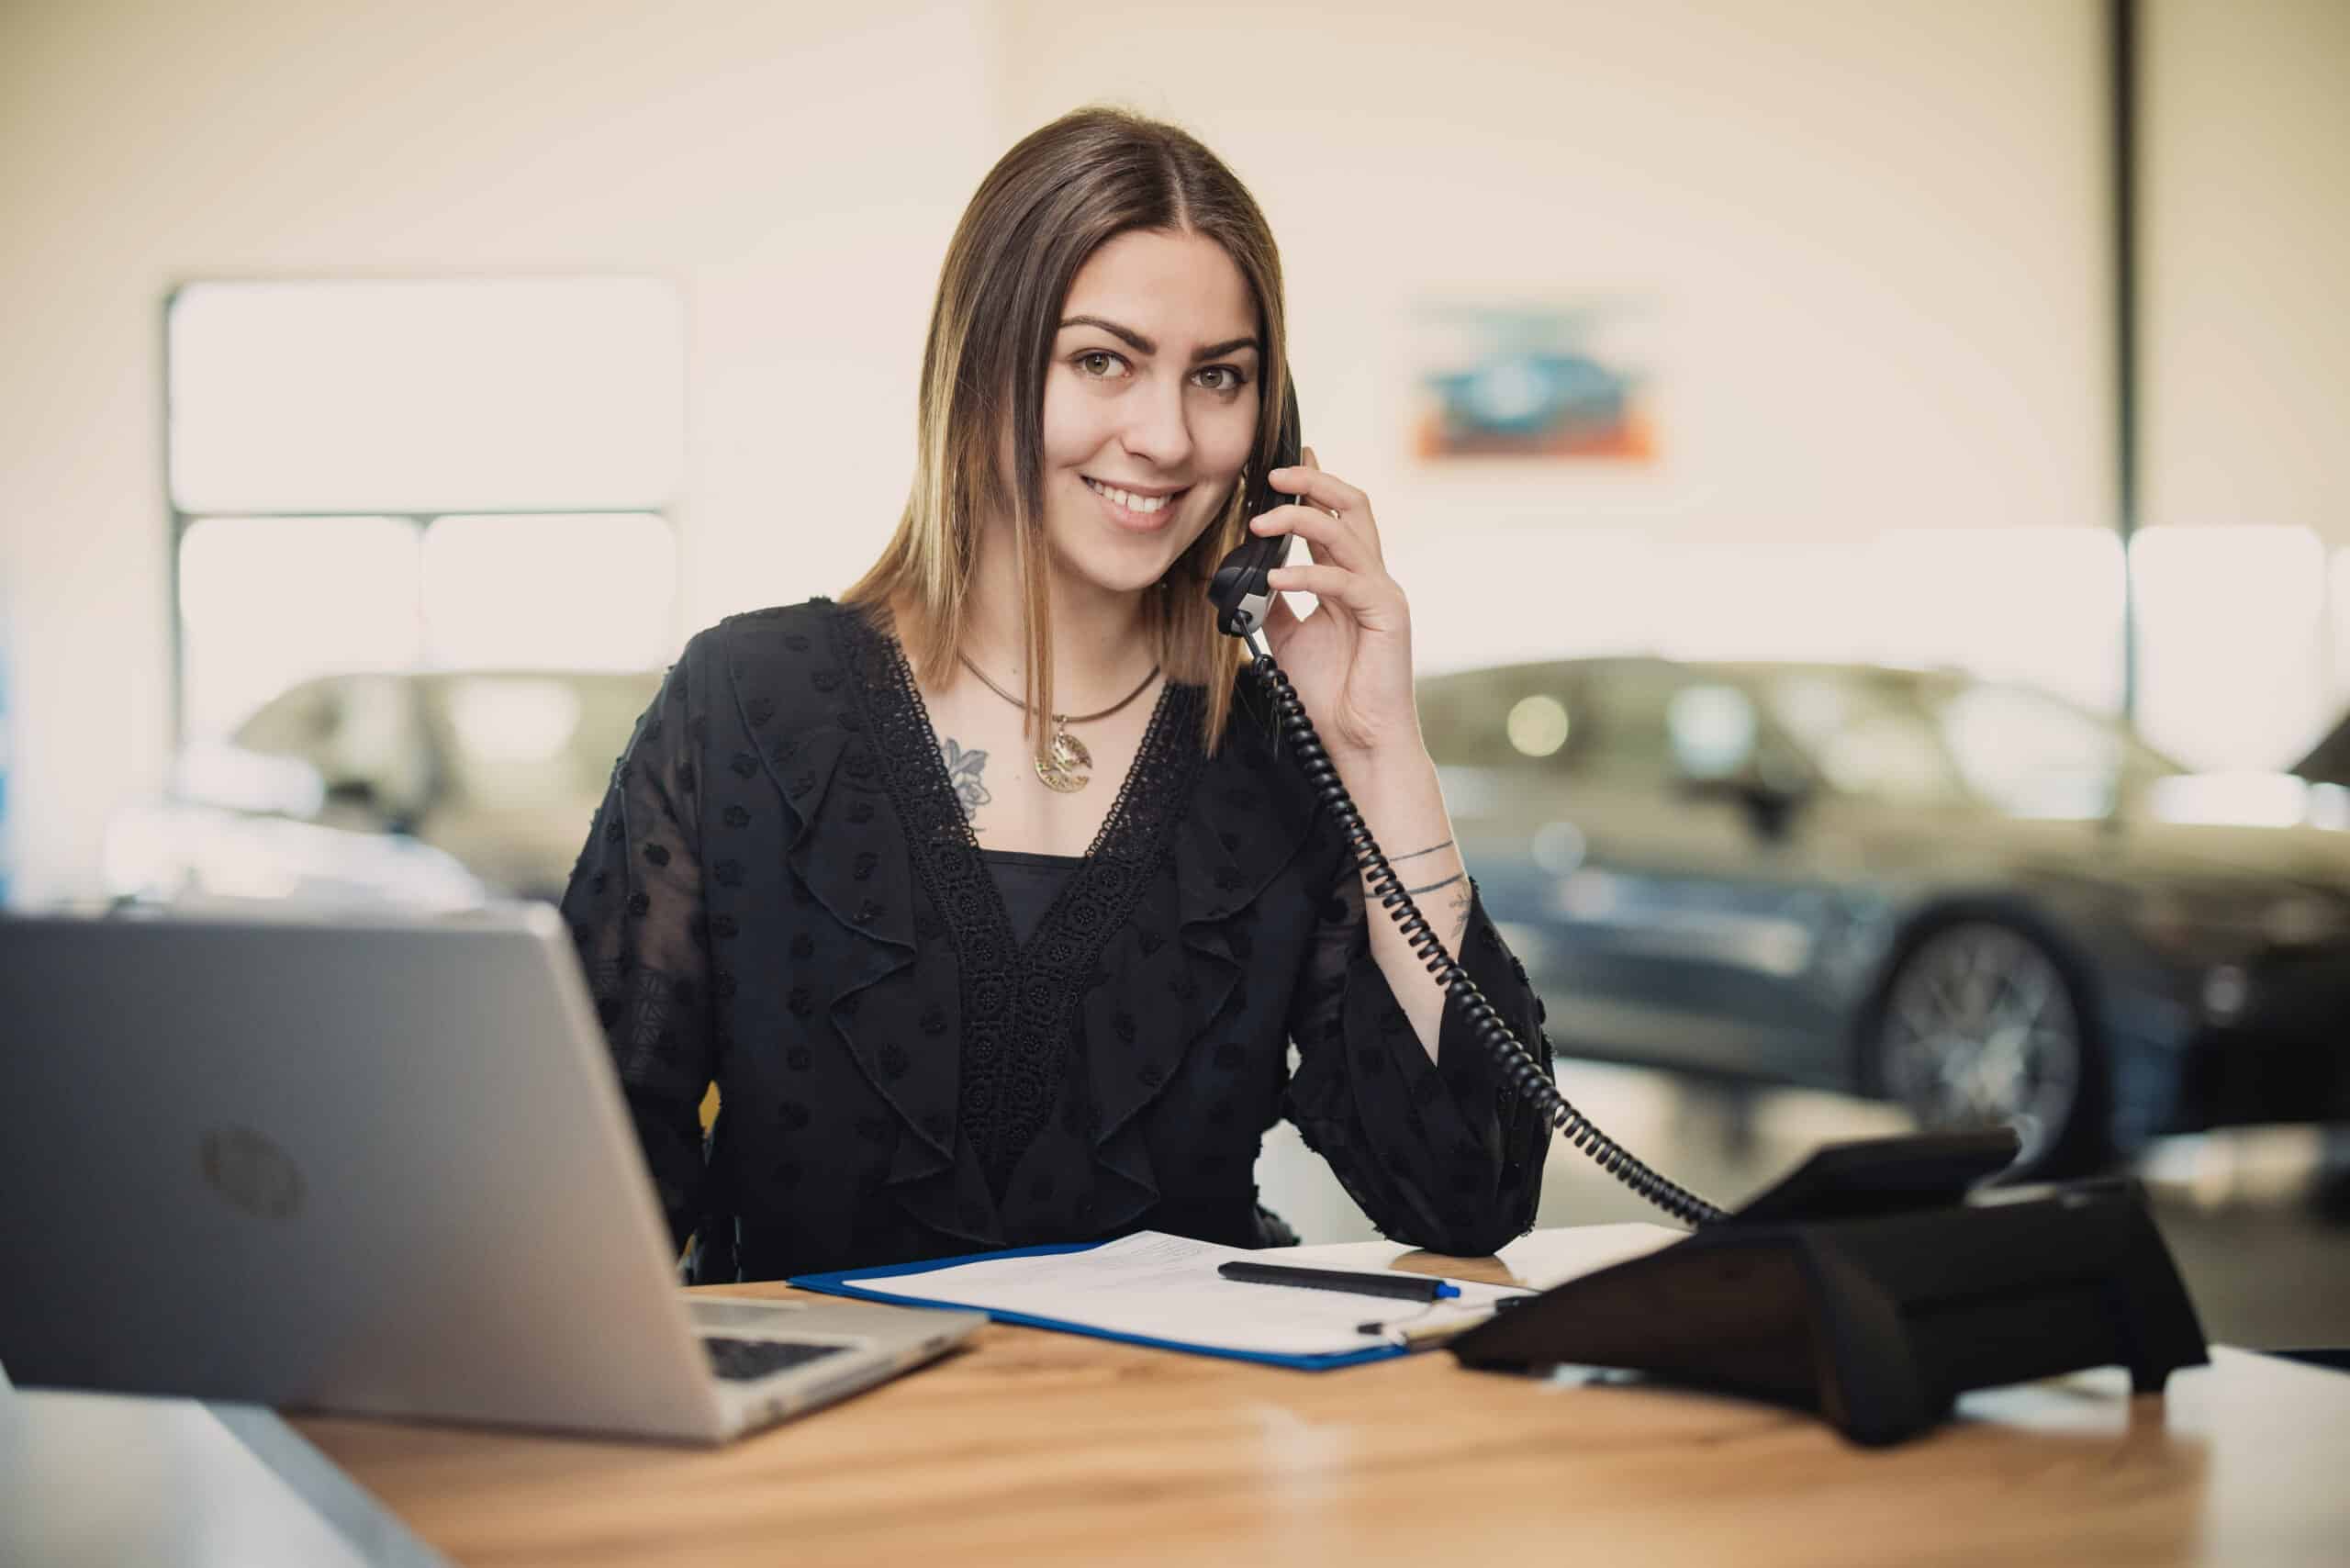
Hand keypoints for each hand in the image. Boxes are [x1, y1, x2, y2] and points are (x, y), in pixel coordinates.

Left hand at [1251, 448, 1424, 762]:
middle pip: (1353, 504)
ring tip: (1261, 522)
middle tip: (1274, 474)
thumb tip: (1245, 574)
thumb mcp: (1288, 638)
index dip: (1312, 485)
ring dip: (1302, 520)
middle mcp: (1371, 576)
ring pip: (1349, 531)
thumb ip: (1274, 602)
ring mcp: (1383, 593)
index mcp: (1351, 578)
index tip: (1280, 464)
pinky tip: (1274, 580)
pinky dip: (1307, 575)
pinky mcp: (1388, 615)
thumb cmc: (1330, 693)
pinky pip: (1346, 581)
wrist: (1360, 741)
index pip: (1336, 515)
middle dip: (1313, 481)